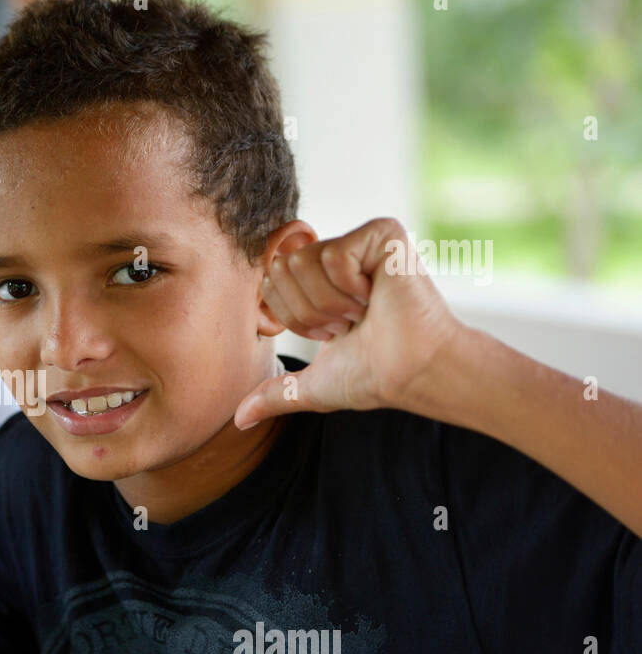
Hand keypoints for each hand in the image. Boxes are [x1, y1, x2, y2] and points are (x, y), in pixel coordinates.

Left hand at [234, 218, 465, 428]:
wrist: (413, 371)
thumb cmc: (373, 375)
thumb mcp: (312, 385)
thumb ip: (275, 394)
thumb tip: (238, 420)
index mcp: (320, 281)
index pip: (270, 282)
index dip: (294, 318)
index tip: (333, 332)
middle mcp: (337, 256)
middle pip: (280, 268)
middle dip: (308, 311)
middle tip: (347, 322)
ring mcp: (360, 241)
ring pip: (302, 262)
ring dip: (329, 302)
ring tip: (363, 311)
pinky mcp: (383, 233)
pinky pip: (333, 256)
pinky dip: (350, 288)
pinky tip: (377, 297)